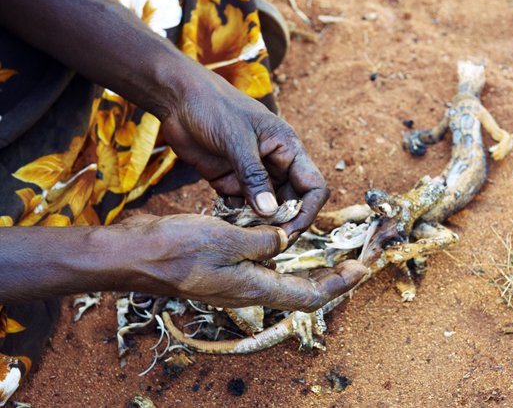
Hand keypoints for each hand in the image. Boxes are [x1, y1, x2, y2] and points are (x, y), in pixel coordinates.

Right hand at [122, 214, 365, 310]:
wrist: (133, 255)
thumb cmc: (175, 250)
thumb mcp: (225, 239)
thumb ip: (261, 240)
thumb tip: (283, 239)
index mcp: (253, 288)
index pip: (307, 295)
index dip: (337, 285)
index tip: (360, 270)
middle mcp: (247, 289)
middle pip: (299, 289)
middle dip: (329, 277)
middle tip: (351, 261)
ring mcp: (234, 281)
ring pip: (281, 278)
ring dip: (305, 266)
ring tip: (324, 249)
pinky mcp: (222, 269)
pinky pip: (260, 265)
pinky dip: (278, 253)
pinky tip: (280, 236)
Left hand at [160, 66, 328, 236]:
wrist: (177, 98)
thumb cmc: (212, 106)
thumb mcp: (235, 139)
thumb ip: (253, 176)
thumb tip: (270, 212)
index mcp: (287, 149)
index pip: (313, 186)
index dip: (307, 211)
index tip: (289, 230)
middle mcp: (275, 164)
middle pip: (292, 203)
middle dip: (283, 224)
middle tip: (266, 243)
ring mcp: (253, 175)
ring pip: (267, 210)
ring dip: (259, 225)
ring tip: (244, 239)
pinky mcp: (230, 181)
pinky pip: (241, 208)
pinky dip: (237, 220)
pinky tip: (225, 227)